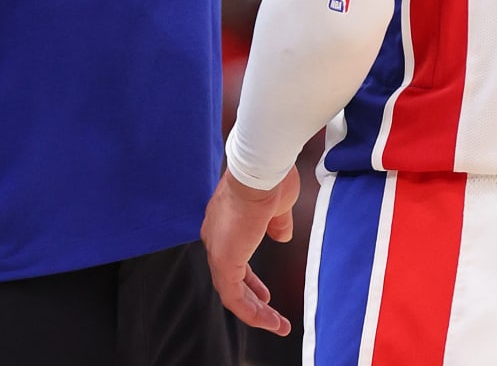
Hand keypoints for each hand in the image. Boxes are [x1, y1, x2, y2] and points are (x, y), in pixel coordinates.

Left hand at [201, 166, 299, 336]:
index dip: (250, 279)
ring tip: (276, 325)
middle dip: (252, 298)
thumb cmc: (270, 179)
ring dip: (254, 311)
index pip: (234, 258)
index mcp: (226, 222)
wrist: (260, 170)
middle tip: (269, 313)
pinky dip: (251, 312)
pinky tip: (269, 320)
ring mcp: (217, 248)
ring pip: (231, 291)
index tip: (265, 293)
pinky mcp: (223, 260)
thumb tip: (281, 236)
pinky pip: (233, 297)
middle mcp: (216, 236)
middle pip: (230, 277)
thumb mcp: (278, 207)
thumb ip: (277, 223)